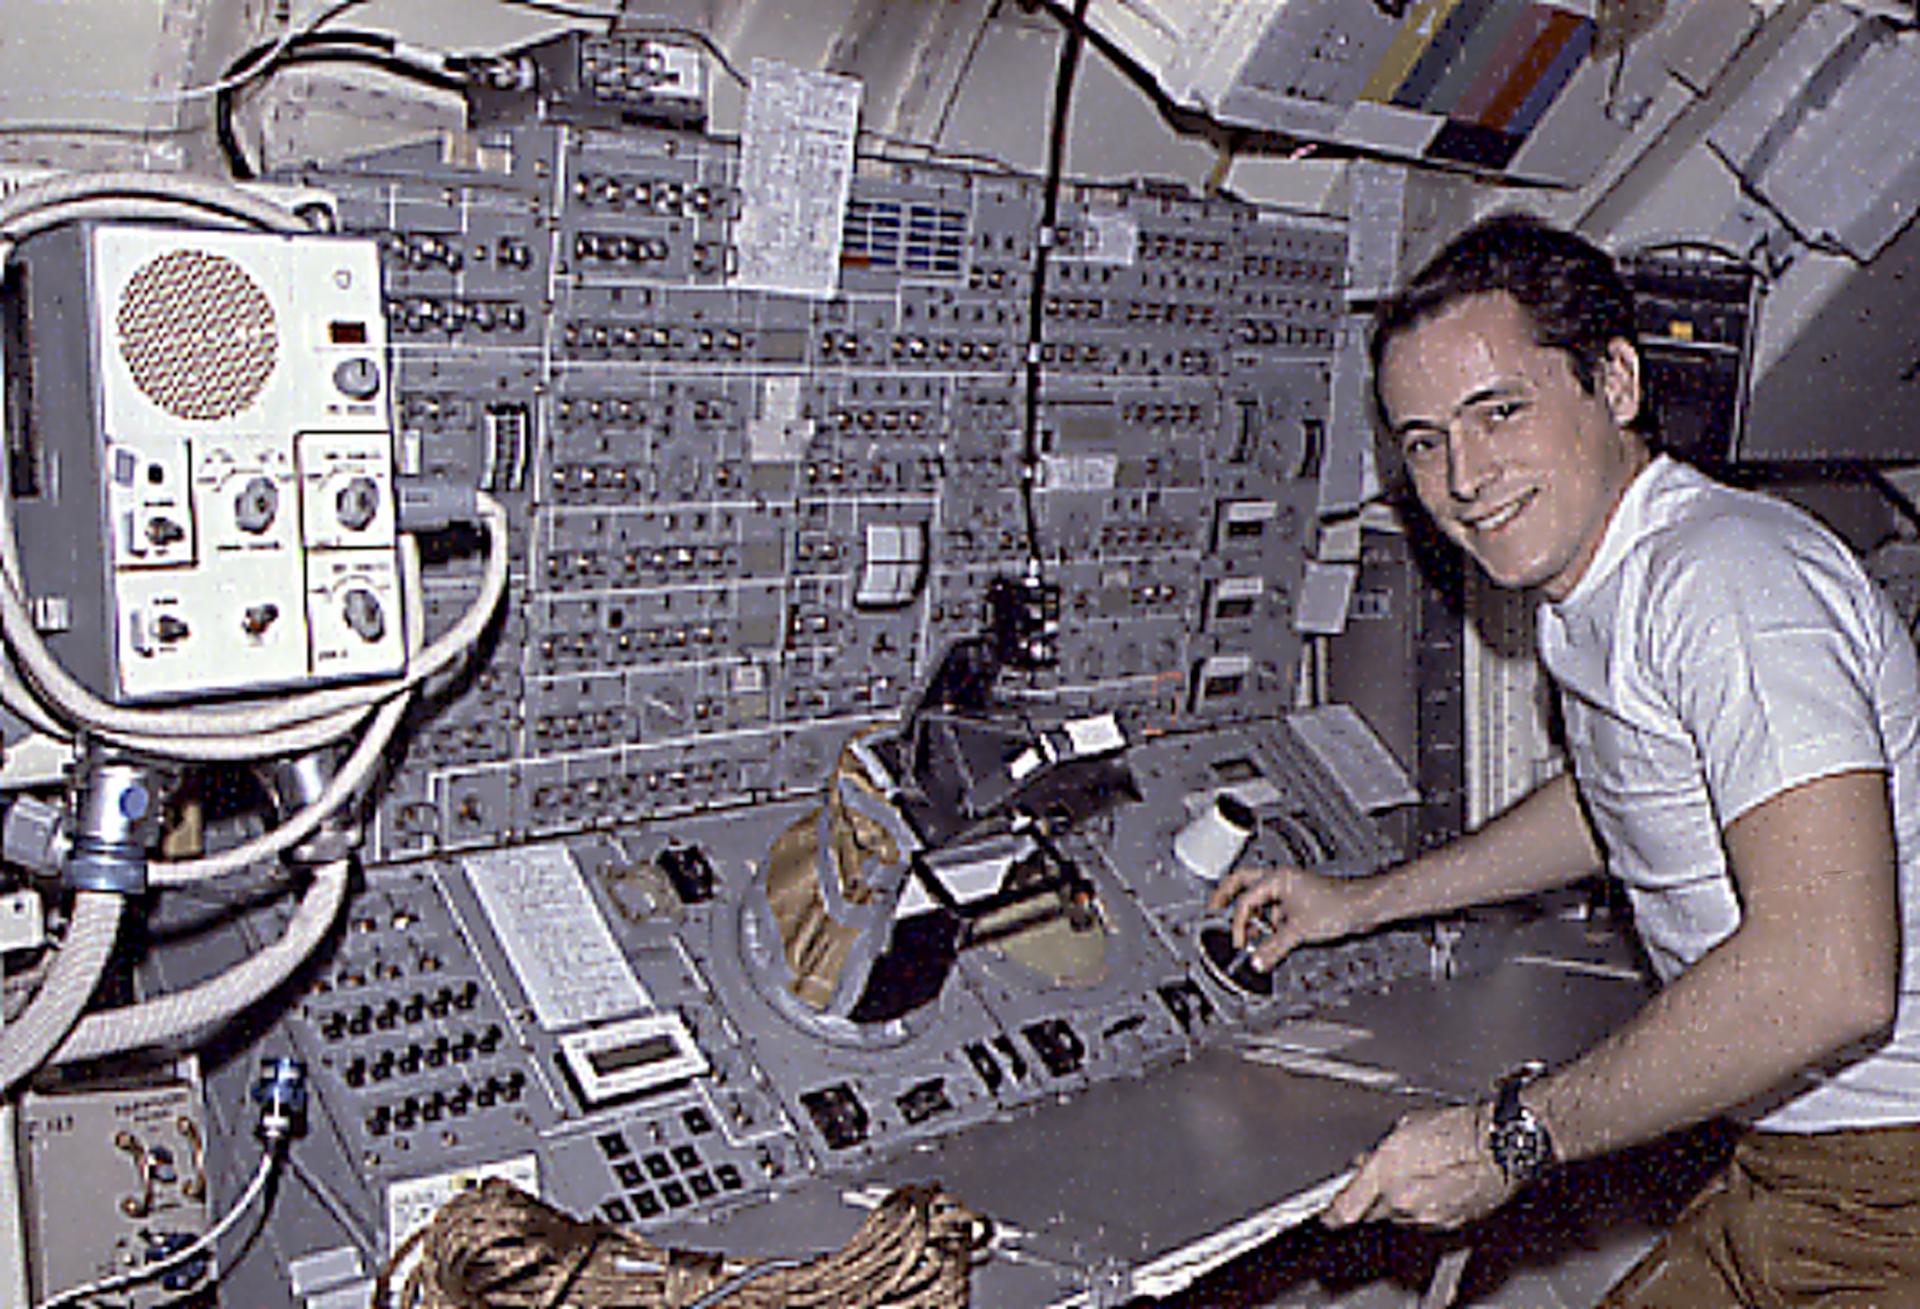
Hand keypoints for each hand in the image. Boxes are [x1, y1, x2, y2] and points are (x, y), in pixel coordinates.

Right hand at [1206, 864, 1367, 970]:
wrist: (1363, 906)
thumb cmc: (1338, 906)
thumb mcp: (1299, 931)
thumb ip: (1273, 948)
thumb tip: (1256, 961)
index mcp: (1276, 879)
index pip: (1245, 901)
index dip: (1239, 924)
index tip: (1240, 943)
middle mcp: (1281, 880)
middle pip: (1242, 884)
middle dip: (1226, 897)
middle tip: (1212, 910)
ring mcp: (1290, 890)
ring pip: (1259, 899)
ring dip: (1252, 916)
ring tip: (1248, 935)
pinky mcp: (1299, 901)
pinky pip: (1274, 910)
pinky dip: (1268, 923)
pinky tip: (1271, 938)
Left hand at [1323, 1105, 1514, 1229]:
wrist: (1499, 1147)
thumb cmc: (1459, 1129)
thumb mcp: (1406, 1126)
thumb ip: (1380, 1151)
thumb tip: (1368, 1162)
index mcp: (1385, 1174)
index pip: (1345, 1209)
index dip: (1332, 1214)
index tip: (1327, 1215)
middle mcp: (1402, 1201)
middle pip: (1372, 1214)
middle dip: (1371, 1200)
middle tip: (1383, 1180)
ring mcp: (1425, 1217)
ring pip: (1399, 1218)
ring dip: (1400, 1203)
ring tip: (1420, 1176)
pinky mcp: (1448, 1226)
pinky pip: (1424, 1221)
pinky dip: (1424, 1208)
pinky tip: (1437, 1186)